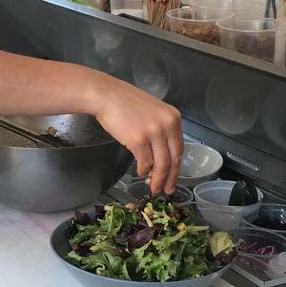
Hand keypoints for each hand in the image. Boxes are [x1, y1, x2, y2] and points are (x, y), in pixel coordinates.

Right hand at [90, 75, 182, 194]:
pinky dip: (142, 170)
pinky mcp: (138, 140)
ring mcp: (153, 132)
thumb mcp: (153, 111)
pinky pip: (145, 162)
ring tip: (152, 188)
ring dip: (156, 179)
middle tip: (166, 190)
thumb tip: (161, 157)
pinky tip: (140, 172)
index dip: (176, 168)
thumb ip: (161, 130)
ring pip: (161, 164)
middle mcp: (167, 125)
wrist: (106, 95)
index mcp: (173, 117)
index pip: (179, 148)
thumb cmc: (125, 103)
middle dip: (169, 178)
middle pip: (173, 159)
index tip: (173, 179)